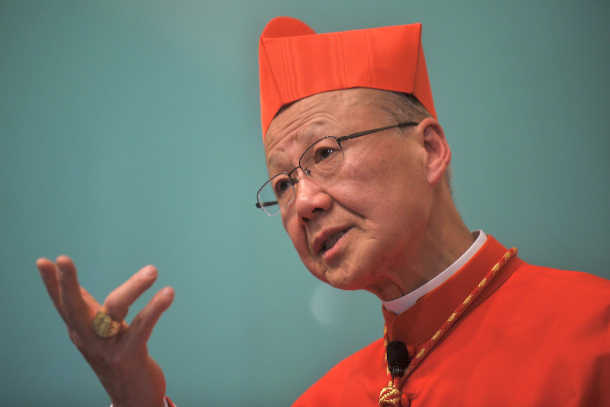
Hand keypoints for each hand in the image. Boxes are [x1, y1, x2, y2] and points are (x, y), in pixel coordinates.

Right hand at [36, 255, 173, 406]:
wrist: (132, 398)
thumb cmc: (116, 357)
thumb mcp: (98, 335)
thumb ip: (88, 312)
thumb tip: (74, 288)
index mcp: (80, 330)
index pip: (63, 304)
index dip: (51, 284)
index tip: (43, 261)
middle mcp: (89, 338)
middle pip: (75, 307)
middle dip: (67, 283)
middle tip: (63, 259)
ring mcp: (108, 347)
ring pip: (115, 309)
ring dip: (134, 287)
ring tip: (153, 270)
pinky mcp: (130, 354)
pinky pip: (143, 326)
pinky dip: (156, 307)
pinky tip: (168, 293)